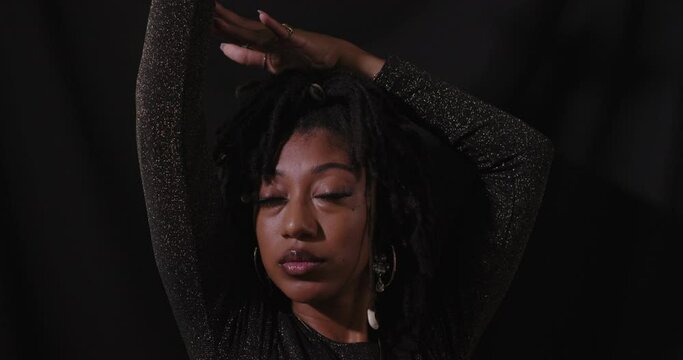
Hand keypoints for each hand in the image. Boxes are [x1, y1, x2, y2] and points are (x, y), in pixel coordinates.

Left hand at [211, 2, 383, 77]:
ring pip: (256, 30)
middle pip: (241, 28)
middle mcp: (270, 37)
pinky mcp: (297, 40)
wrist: (333, 60)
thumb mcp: (271, 64)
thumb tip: (224, 48)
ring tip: (219, 12)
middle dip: (220, 20)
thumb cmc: (303, 60)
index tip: (199, 21)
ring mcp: (283, 37)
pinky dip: (273, 25)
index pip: (236, 34)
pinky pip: (284, 32)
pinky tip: (262, 16)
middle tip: (201, 9)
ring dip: (237, 22)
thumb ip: (249, 57)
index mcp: (263, 42)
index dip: (218, 28)